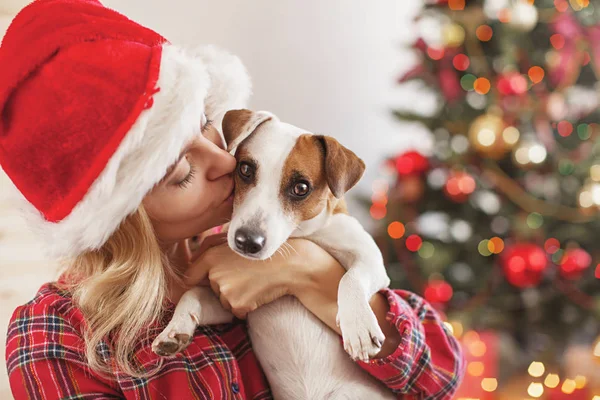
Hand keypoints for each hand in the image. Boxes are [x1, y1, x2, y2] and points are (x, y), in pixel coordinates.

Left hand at [184, 235, 298, 318]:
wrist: (290, 265)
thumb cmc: (265, 251)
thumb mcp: (236, 241)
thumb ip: (211, 247)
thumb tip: (193, 259)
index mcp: (211, 256)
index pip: (190, 275)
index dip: (195, 280)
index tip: (200, 282)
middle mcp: (214, 274)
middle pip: (212, 289)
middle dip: (225, 286)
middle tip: (245, 275)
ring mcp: (225, 291)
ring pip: (224, 301)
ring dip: (236, 297)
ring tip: (254, 282)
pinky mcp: (237, 304)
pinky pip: (236, 311)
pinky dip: (246, 306)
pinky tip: (258, 292)